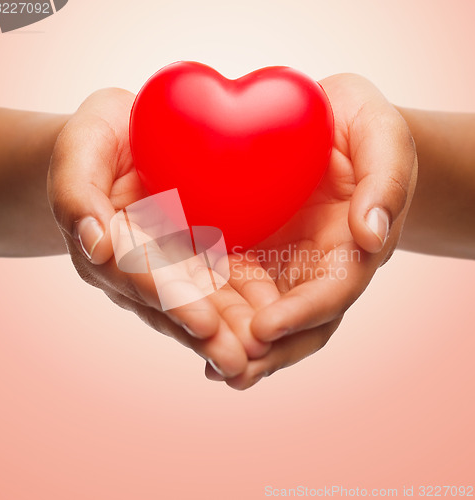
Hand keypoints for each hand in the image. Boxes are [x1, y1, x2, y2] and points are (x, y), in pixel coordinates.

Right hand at [48, 88, 271, 377]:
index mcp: (110, 244)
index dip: (169, 299)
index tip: (202, 323)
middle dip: (205, 333)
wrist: (125, 141)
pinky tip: (269, 327)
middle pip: (172, 304)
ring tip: (259, 355)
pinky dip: (244, 305)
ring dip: (228, 331)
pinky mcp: (198, 255)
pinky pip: (223, 283)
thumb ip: (77, 194)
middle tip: (238, 361)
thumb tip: (95, 244)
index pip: (139, 276)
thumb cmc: (100, 140)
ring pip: (200, 302)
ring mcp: (171, 264)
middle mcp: (141, 266)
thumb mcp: (81, 148)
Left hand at [207, 73, 417, 388]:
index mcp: (351, 248)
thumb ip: (385, 182)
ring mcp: (284, 265)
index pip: (332, 292)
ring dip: (240, 344)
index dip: (302, 314)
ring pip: (265, 316)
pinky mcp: (254, 253)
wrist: (328, 124)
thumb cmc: (361, 129)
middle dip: (268, 351)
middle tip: (229, 371)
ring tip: (209, 365)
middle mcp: (317, 267)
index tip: (265, 330)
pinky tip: (190, 324)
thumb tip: (371, 236)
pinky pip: (236, 288)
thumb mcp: (381, 138)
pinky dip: (218, 311)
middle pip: (298, 323)